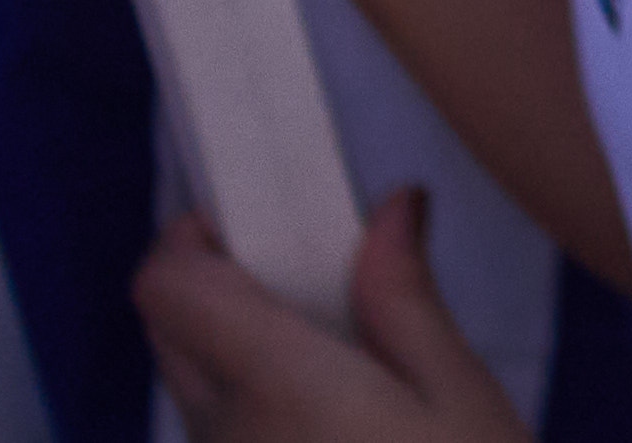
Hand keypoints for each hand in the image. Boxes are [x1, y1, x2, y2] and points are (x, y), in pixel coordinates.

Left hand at [142, 187, 533, 439]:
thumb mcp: (464, 401)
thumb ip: (406, 299)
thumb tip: (387, 210)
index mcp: (280, 384)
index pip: (167, 285)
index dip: (189, 238)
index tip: (244, 222)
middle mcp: (228, 440)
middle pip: (169, 338)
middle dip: (215, 296)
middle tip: (303, 291)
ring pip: (198, 408)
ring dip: (240, 377)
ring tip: (339, 389)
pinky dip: (258, 434)